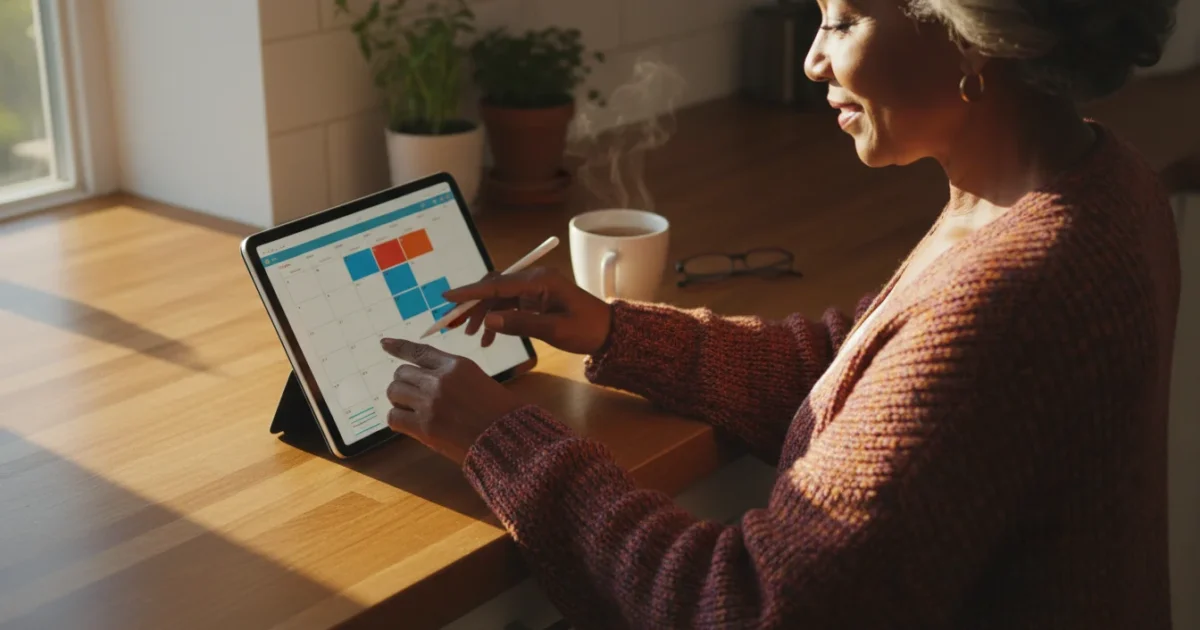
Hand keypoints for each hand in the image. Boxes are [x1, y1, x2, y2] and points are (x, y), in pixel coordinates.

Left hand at [381, 338, 523, 464]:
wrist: (509, 440)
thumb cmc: (503, 413)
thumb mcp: (481, 382)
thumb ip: (454, 378)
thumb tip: (430, 382)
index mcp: (457, 365)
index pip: (419, 351)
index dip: (399, 347)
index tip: (384, 344)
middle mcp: (439, 380)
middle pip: (402, 373)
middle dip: (405, 384)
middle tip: (414, 397)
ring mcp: (429, 403)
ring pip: (394, 392)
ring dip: (399, 400)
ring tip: (412, 410)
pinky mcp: (423, 427)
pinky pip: (393, 417)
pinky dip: (398, 420)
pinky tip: (410, 425)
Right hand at [443, 267, 612, 354]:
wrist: (610, 333)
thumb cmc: (587, 329)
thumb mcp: (554, 330)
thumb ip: (520, 324)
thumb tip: (488, 320)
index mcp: (540, 280)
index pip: (498, 283)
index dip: (471, 291)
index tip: (448, 297)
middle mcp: (535, 280)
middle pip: (495, 287)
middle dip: (474, 305)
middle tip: (456, 325)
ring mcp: (535, 289)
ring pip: (499, 297)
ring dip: (484, 315)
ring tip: (474, 337)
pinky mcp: (536, 300)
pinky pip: (509, 306)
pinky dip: (497, 320)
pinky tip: (490, 338)